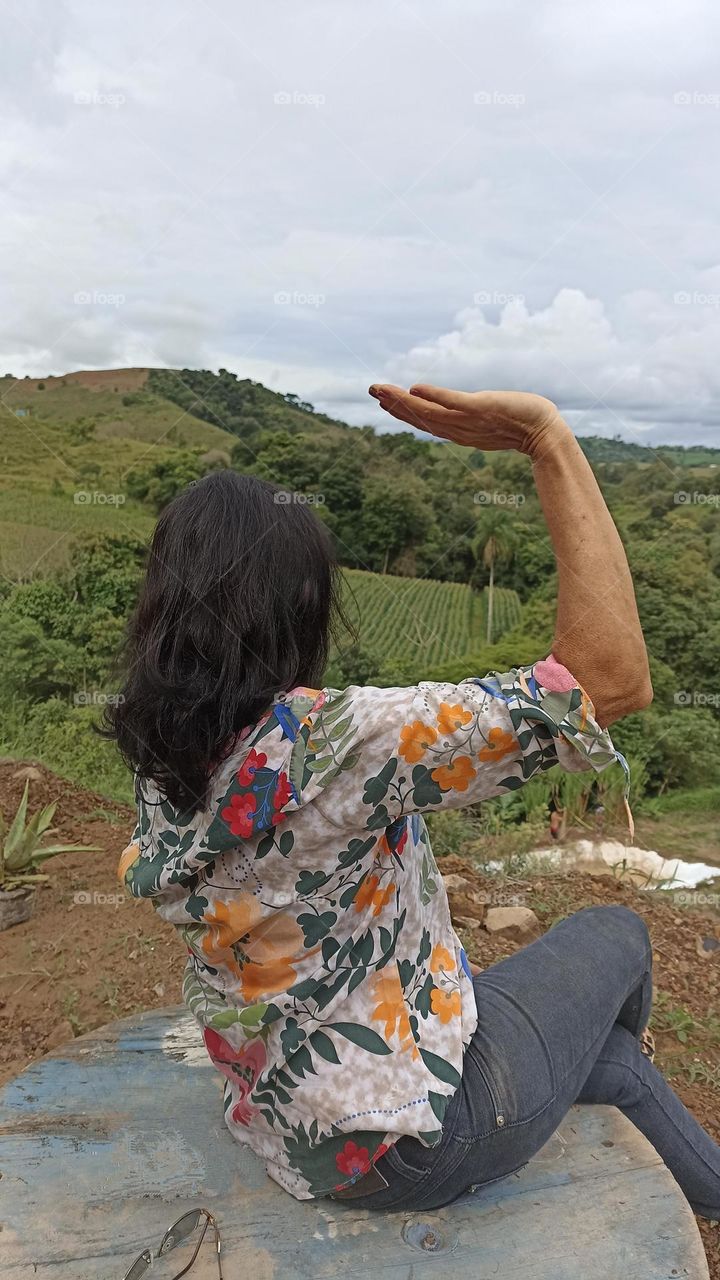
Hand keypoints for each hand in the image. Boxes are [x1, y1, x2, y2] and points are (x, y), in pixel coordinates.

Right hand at [368, 382, 564, 455]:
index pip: (426, 421)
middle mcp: (459, 429)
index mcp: (459, 432)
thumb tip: (464, 411)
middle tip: (372, 391)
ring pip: (430, 411)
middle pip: (421, 417)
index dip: (404, 412)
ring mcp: (469, 420)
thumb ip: (472, 417)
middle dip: (395, 405)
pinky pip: (454, 403)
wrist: (545, 432)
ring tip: (383, 390)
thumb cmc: (522, 423)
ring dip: (405, 401)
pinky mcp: (481, 409)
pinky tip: (416, 388)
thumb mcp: (490, 420)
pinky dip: (435, 396)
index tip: (384, 401)